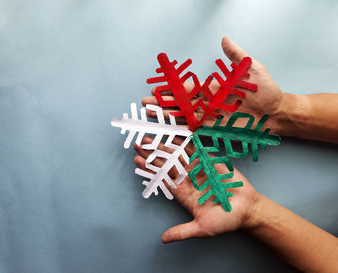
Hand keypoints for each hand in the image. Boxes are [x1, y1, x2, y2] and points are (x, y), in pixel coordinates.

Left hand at [134, 136, 259, 242]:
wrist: (248, 209)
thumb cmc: (226, 220)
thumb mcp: (202, 229)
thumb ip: (182, 232)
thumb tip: (164, 240)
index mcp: (184, 194)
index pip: (163, 179)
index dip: (150, 170)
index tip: (137, 161)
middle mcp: (188, 180)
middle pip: (167, 165)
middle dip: (153, 154)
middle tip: (139, 144)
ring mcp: (199, 170)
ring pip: (178, 155)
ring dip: (165, 146)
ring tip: (152, 137)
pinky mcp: (211, 162)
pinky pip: (196, 150)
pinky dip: (186, 142)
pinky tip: (175, 134)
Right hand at [143, 36, 284, 132]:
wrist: (276, 113)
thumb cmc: (265, 91)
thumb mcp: (251, 68)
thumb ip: (236, 56)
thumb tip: (225, 39)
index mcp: (214, 88)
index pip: (188, 88)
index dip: (172, 89)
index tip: (157, 89)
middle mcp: (209, 103)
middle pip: (181, 103)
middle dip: (163, 104)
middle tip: (146, 104)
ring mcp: (211, 117)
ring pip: (185, 117)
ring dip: (168, 117)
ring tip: (152, 116)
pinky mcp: (217, 130)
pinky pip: (197, 130)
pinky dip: (183, 130)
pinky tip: (170, 130)